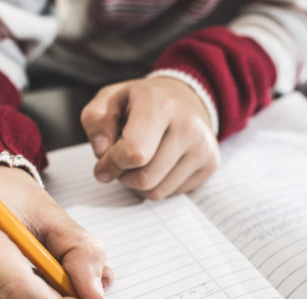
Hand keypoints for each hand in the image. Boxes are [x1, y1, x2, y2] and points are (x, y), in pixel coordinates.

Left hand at [81, 76, 219, 199]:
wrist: (186, 97)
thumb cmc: (143, 101)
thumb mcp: (111, 98)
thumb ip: (95, 120)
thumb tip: (101, 150)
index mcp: (161, 104)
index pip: (134, 153)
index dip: (111, 164)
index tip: (102, 164)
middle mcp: (188, 126)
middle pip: (145, 178)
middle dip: (123, 177)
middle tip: (119, 164)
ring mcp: (203, 147)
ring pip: (157, 191)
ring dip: (138, 185)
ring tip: (137, 164)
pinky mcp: (210, 164)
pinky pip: (172, 193)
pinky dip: (157, 185)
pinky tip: (156, 165)